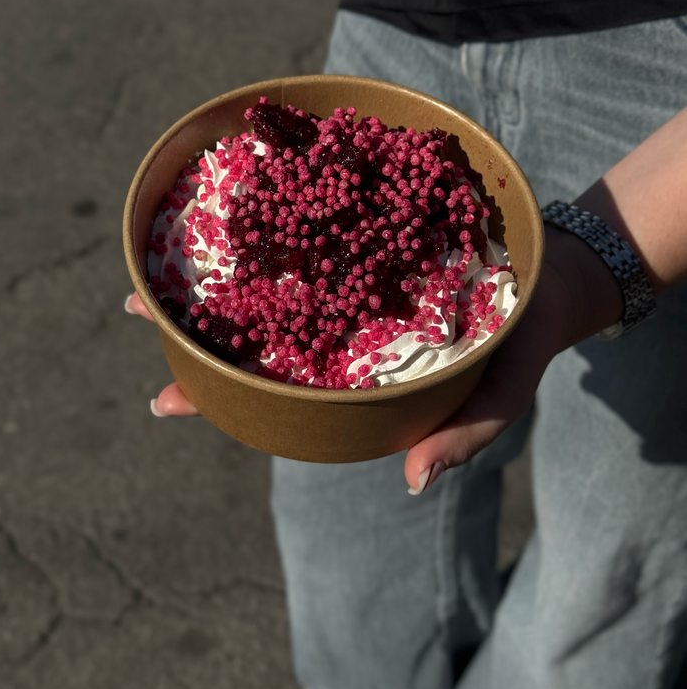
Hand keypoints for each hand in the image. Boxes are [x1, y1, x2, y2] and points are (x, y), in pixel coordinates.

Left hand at [126, 224, 622, 473]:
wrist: (552, 274)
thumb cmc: (519, 341)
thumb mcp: (499, 392)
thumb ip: (464, 435)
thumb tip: (412, 483)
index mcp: (356, 376)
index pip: (278, 394)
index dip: (221, 397)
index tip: (165, 400)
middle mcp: (340, 330)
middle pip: (257, 334)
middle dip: (196, 327)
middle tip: (137, 310)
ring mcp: (347, 283)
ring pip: (270, 279)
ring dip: (216, 268)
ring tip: (160, 256)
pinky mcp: (364, 237)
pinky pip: (307, 229)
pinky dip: (269, 217)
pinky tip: (232, 205)